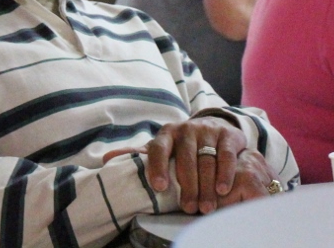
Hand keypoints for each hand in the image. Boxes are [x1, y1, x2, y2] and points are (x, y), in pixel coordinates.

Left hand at [104, 116, 269, 213]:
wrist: (214, 125)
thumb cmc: (182, 144)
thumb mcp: (161, 147)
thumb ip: (138, 155)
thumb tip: (105, 160)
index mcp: (166, 133)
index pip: (158, 148)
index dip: (157, 166)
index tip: (159, 187)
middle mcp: (186, 129)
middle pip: (185, 158)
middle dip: (187, 185)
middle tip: (188, 208)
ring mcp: (207, 131)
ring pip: (206, 159)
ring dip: (206, 185)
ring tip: (205, 207)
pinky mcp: (228, 134)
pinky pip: (226, 155)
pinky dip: (225, 173)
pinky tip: (222, 189)